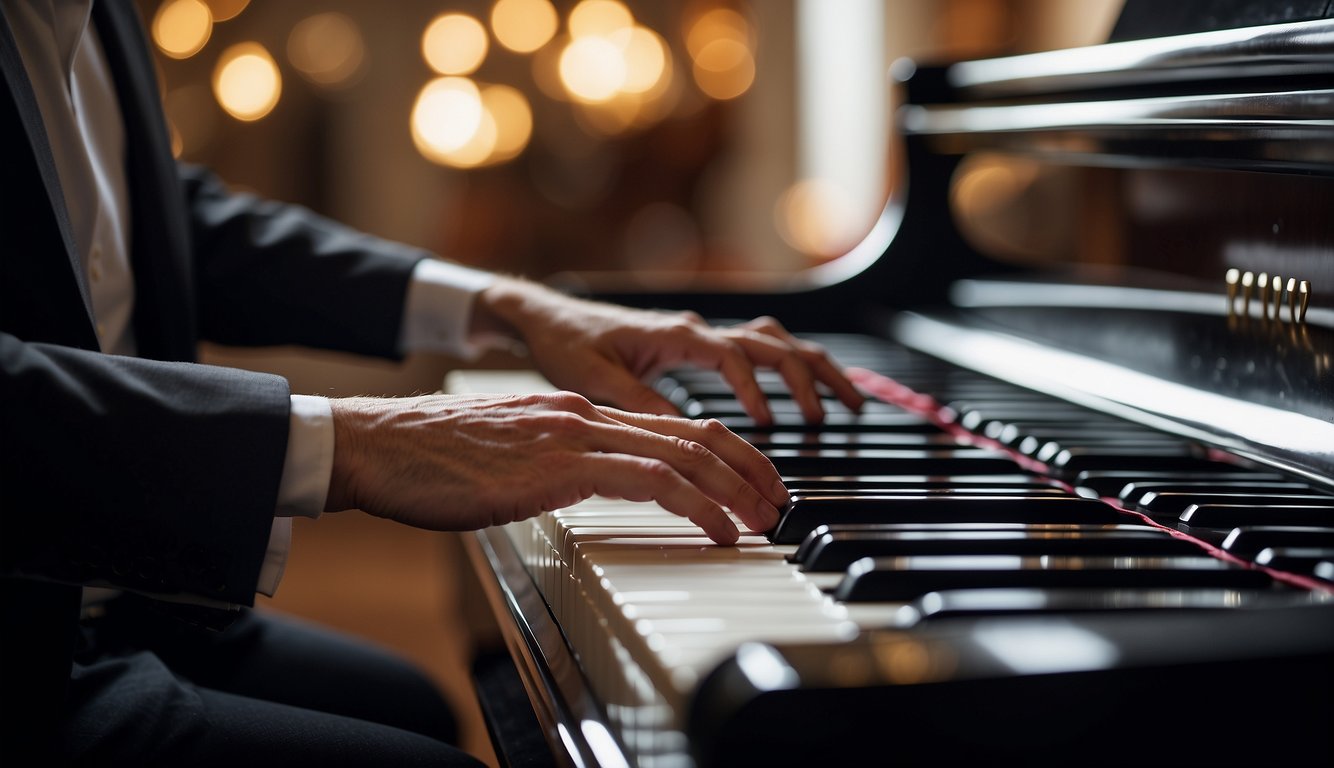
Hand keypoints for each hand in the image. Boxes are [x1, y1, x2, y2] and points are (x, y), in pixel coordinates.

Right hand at [325, 391, 787, 543]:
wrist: (376, 444)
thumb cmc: (428, 459)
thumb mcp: (506, 460)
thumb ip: (551, 467)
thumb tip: (577, 489)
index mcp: (573, 412)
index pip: (668, 425)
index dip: (720, 451)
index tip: (749, 481)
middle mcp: (584, 414)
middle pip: (692, 432)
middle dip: (746, 466)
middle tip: (779, 500)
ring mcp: (573, 434)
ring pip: (682, 451)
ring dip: (734, 487)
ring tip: (764, 519)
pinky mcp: (560, 463)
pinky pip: (650, 480)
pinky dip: (695, 503)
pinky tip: (717, 529)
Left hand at [471, 277, 864, 423]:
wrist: (548, 318)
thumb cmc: (566, 344)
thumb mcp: (594, 380)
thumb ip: (639, 403)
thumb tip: (680, 432)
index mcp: (674, 334)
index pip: (732, 355)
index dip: (754, 388)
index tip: (767, 423)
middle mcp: (695, 329)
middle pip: (772, 344)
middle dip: (808, 377)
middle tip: (832, 417)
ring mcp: (700, 335)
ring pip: (775, 341)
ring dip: (811, 368)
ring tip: (844, 402)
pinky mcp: (698, 345)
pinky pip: (758, 349)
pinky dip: (789, 366)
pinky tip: (807, 391)